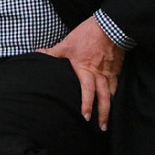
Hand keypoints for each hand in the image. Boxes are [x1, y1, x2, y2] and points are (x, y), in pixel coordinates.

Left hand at [37, 16, 124, 130]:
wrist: (109, 27)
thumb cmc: (86, 35)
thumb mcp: (66, 43)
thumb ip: (53, 52)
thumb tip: (37, 53)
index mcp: (85, 69)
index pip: (87, 91)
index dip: (86, 104)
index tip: (85, 117)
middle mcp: (99, 74)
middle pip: (103, 98)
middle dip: (103, 114)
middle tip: (101, 127)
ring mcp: (109, 72)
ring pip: (111, 94)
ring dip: (110, 107)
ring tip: (108, 119)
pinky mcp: (117, 69)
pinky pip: (116, 85)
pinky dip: (114, 94)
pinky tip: (112, 99)